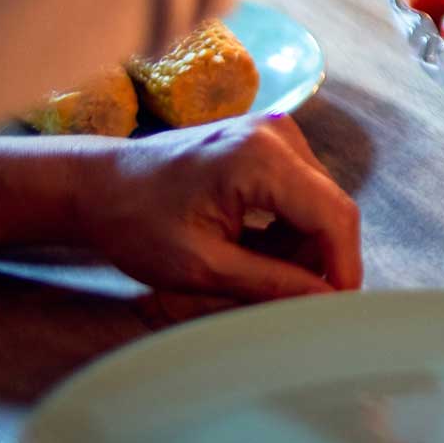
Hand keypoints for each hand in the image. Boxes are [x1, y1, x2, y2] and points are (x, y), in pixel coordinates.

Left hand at [67, 115, 360, 301]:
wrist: (99, 184)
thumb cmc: (136, 224)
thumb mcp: (200, 266)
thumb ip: (269, 283)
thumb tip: (326, 301)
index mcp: (261, 158)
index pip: (333, 215)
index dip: (343, 266)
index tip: (336, 310)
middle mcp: (278, 134)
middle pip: (330, 207)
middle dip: (317, 258)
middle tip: (283, 298)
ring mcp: (276, 131)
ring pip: (319, 201)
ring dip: (300, 243)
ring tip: (251, 268)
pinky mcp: (270, 139)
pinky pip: (302, 189)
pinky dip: (287, 224)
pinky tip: (250, 243)